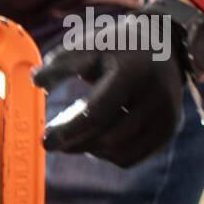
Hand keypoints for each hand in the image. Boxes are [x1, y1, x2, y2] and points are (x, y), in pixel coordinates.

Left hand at [33, 0, 203, 167]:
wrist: (163, 44)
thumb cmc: (117, 45)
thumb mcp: (89, 45)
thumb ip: (60, 63)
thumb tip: (34, 80)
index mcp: (134, 73)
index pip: (97, 114)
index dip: (68, 131)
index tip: (45, 141)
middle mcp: (157, 97)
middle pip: (108, 140)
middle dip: (75, 144)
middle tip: (52, 143)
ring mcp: (167, 116)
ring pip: (119, 154)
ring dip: (91, 150)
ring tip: (75, 136)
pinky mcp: (169, 130)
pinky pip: (131, 158)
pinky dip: (108, 155)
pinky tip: (96, 140)